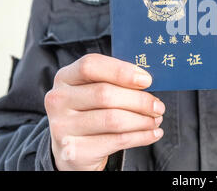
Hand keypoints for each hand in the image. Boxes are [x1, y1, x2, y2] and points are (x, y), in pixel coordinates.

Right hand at [45, 54, 164, 170]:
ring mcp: (62, 127)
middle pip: (105, 94)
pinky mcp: (74, 151)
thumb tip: (147, 80)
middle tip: (158, 106)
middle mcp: (58, 100)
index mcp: (65, 77)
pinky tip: (152, 133)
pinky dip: (141, 136)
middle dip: (139, 100)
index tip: (146, 80)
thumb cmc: (90, 112)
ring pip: (113, 119)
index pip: (90, 65)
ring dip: (143, 120)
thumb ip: (114, 81)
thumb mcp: (94, 91)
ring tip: (156, 120)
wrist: (71, 149)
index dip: (121, 71)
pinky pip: (117, 141)